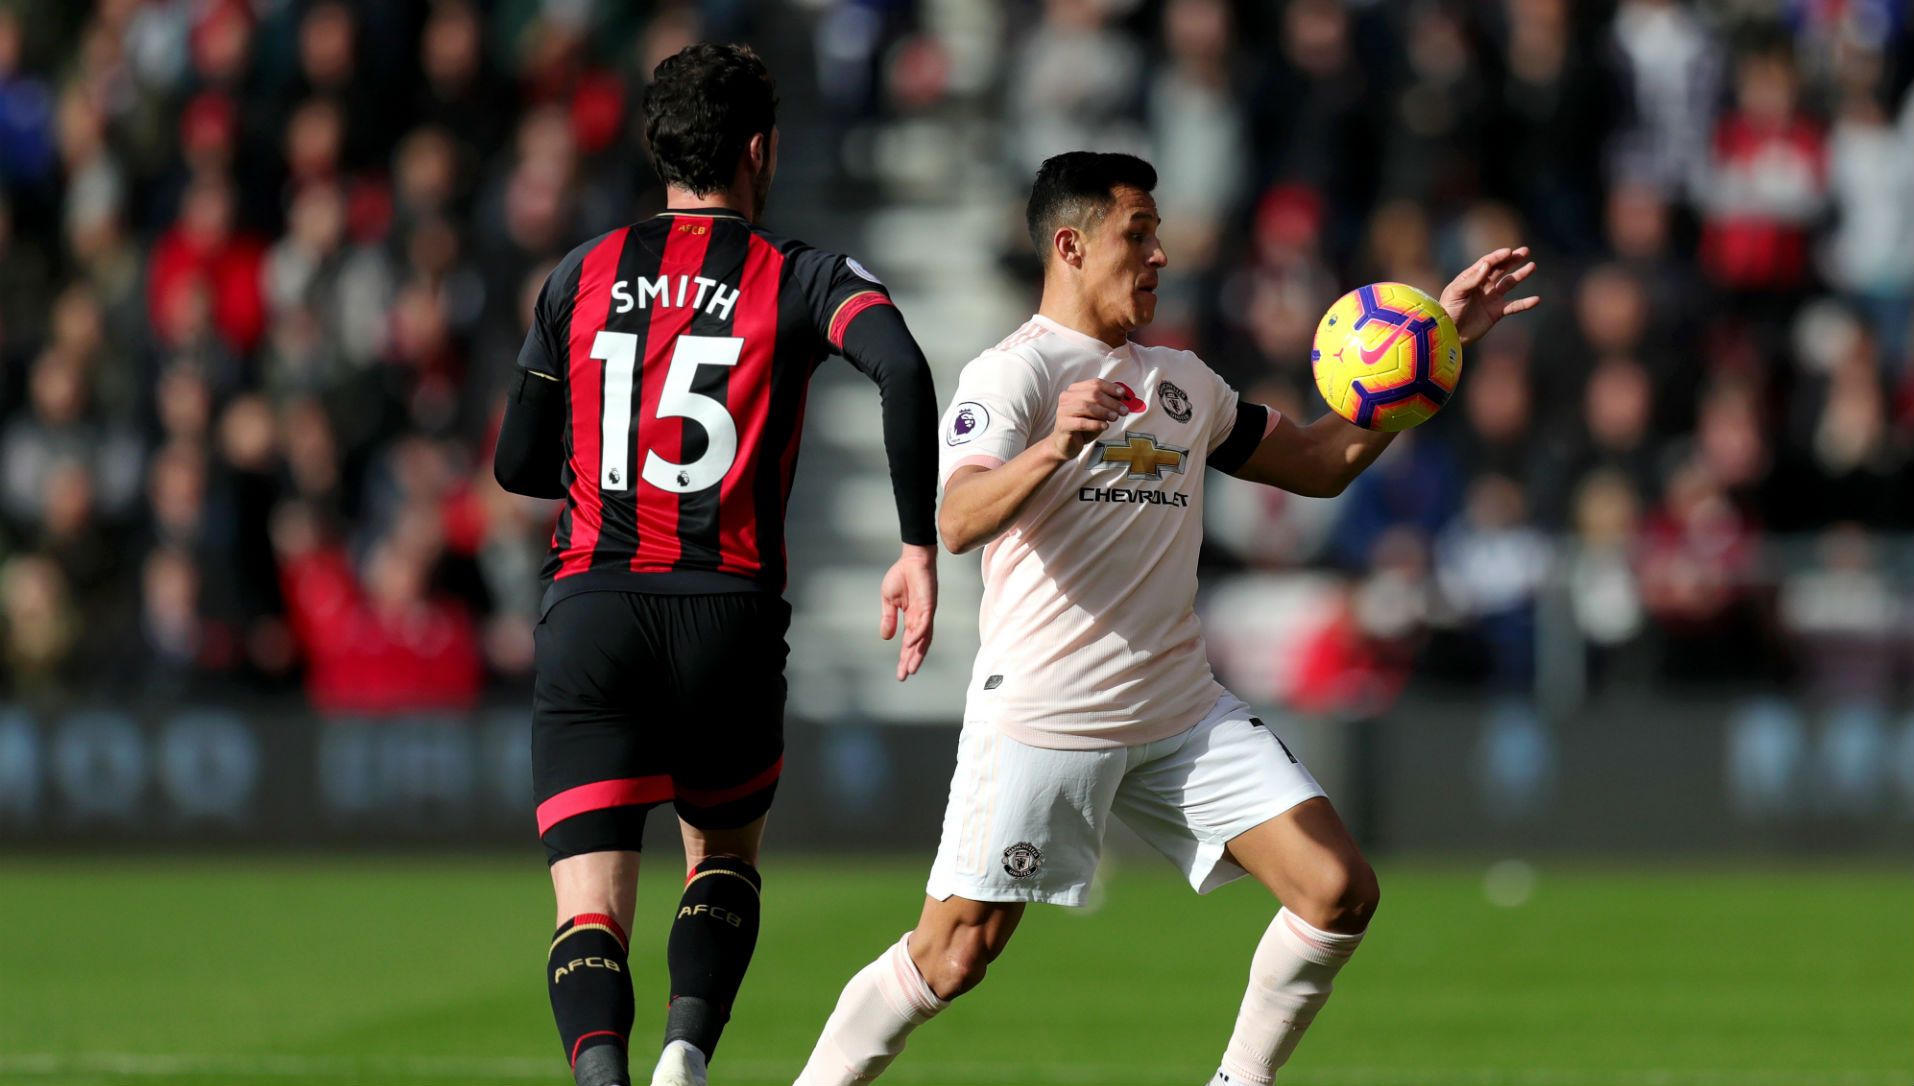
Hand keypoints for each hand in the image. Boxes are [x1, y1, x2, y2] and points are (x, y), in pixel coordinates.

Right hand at [878, 543, 936, 681]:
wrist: (912, 559)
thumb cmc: (901, 576)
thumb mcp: (889, 600)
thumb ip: (888, 618)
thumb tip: (886, 637)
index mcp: (911, 619)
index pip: (908, 643)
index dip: (904, 658)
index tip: (900, 674)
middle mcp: (920, 619)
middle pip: (917, 645)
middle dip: (910, 661)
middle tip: (904, 677)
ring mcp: (926, 613)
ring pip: (924, 638)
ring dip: (918, 653)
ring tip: (911, 667)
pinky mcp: (929, 604)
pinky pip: (924, 622)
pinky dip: (918, 634)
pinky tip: (911, 643)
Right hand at [1045, 378, 1128, 460]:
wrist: (1066, 444)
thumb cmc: (1083, 426)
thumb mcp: (1097, 412)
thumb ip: (1107, 403)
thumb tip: (1121, 396)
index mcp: (1075, 390)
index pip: (1095, 383)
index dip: (1110, 388)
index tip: (1123, 394)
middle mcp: (1067, 397)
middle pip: (1092, 394)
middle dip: (1111, 402)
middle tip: (1124, 411)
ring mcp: (1063, 410)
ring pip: (1086, 407)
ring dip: (1104, 412)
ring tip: (1115, 418)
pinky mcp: (1063, 425)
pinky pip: (1081, 422)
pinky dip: (1095, 424)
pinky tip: (1104, 427)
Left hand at [1440, 247, 1540, 346]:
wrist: (1449, 334)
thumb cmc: (1448, 311)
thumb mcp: (1456, 293)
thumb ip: (1472, 279)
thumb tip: (1487, 264)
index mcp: (1470, 278)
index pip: (1487, 263)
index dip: (1498, 257)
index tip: (1509, 252)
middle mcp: (1482, 286)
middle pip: (1500, 269)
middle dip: (1512, 260)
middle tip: (1525, 251)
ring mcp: (1490, 298)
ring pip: (1509, 283)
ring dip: (1521, 275)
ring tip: (1532, 266)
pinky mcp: (1496, 312)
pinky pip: (1514, 306)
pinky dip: (1525, 303)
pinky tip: (1536, 300)